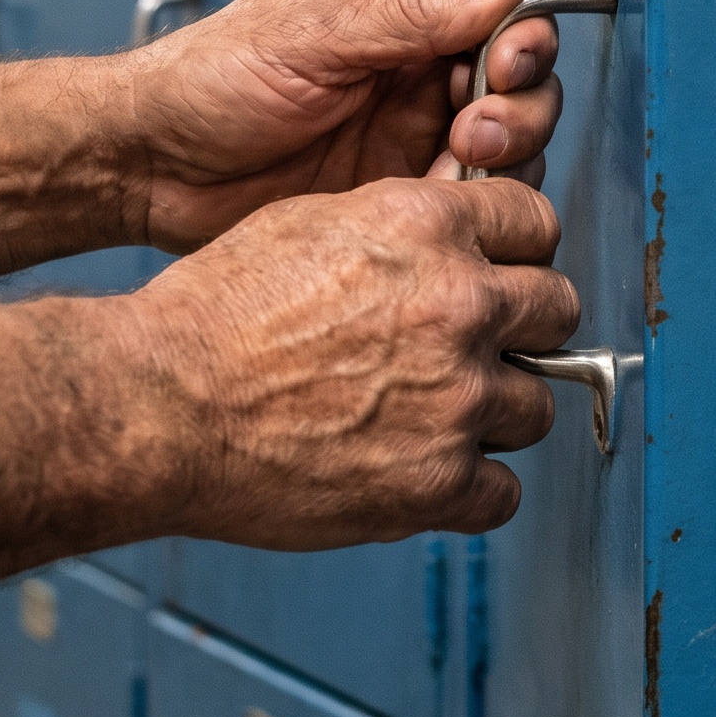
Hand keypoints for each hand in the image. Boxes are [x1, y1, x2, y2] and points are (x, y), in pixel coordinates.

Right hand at [0, 174, 576, 640]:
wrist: (157, 407)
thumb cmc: (211, 318)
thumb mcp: (307, 223)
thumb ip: (399, 228)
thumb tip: (450, 242)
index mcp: (426, 227)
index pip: (536, 225)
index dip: (514, 254)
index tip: (497, 276)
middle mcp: (456, 305)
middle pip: (558, 311)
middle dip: (521, 331)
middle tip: (474, 351)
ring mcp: (455, 398)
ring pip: (536, 405)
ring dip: (493, 414)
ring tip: (427, 418)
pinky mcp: (436, 482)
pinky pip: (503, 493)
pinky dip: (468, 492)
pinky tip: (420, 473)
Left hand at [119, 0, 562, 250]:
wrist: (148, 166)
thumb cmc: (207, 80)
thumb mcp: (311, 32)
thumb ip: (412, 12)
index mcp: (401, 17)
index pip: (502, 19)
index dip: (520, 44)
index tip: (505, 65)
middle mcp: (416, 78)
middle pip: (521, 90)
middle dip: (518, 110)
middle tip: (476, 129)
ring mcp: (408, 142)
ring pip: (506, 154)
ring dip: (501, 161)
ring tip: (454, 166)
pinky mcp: (394, 202)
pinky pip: (463, 208)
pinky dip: (467, 209)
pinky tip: (433, 207)